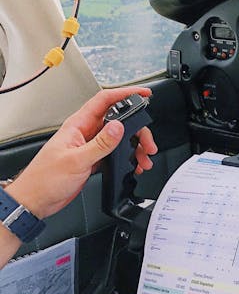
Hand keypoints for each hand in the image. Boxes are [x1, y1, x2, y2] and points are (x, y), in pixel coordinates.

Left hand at [5, 88, 157, 219]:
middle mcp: (85, 132)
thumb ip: (100, 143)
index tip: (143, 94)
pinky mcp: (92, 159)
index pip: (105, 100)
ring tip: (142, 158)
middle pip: (118, 120)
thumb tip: (119, 126)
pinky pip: (114, 152)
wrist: (36, 200)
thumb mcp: (76, 160)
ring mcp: (89, 145)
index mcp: (78, 125)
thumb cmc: (45, 179)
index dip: (126, 93)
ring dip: (134, 146)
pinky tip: (132, 164)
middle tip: (148, 142)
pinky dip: (126, 157)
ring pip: (119, 138)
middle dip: (137, 129)